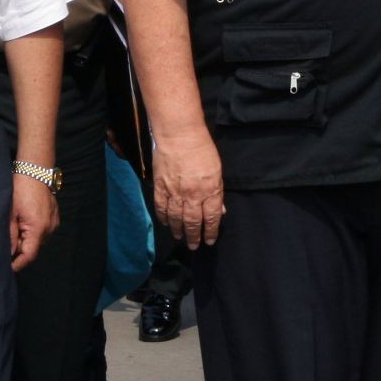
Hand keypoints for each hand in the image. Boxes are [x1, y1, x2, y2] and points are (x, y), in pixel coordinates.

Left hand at [9, 173, 58, 270]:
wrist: (35, 171)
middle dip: (20, 248)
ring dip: (26, 238)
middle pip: (33, 248)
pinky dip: (33, 230)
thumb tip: (7, 254)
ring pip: (38, 239)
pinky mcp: (54, 217)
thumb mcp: (10, 214)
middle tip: (6, 240)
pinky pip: (43, 230)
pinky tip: (24, 219)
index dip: (18, 264)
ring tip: (15, 225)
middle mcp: (49, 228)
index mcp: (38, 228)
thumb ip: (9, 236)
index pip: (29, 255)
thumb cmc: (20, 190)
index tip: (8, 268)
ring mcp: (53, 222)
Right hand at [154, 129, 224, 248]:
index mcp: (210, 190)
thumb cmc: (202, 149)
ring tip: (179, 237)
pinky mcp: (160, 187)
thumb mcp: (217, 170)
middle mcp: (192, 195)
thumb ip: (217, 192)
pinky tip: (165, 223)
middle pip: (193, 222)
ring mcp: (174, 192)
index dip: (210, 231)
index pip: (211, 217)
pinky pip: (161, 207)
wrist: (179, 135)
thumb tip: (220, 210)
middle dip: (194, 236)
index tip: (209, 241)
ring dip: (178, 230)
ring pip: (176, 218)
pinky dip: (163, 217)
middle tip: (194, 246)